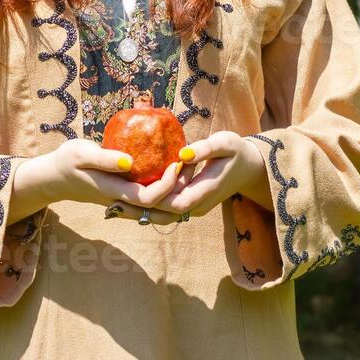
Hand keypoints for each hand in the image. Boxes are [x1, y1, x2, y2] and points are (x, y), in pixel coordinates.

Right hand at [9, 138, 177, 220]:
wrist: (55, 178)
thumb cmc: (67, 162)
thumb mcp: (81, 153)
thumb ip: (104, 158)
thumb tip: (129, 162)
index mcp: (113, 191)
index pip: (148, 198)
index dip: (167, 185)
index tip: (176, 163)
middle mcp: (122, 202)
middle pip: (159, 210)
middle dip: (180, 194)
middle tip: (191, 168)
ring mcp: (125, 203)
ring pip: (158, 211)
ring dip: (177, 197)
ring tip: (190, 174)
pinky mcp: (126, 198)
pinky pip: (152, 202)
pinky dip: (168, 194)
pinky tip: (176, 177)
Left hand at [101, 131, 266, 222]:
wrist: (249, 167)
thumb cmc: (236, 151)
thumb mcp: (225, 143)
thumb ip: (205, 149)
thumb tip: (182, 155)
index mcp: (204, 193)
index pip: (173, 204)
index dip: (152, 199)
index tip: (130, 191)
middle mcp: (196, 206)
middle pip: (161, 215)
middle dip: (137, 211)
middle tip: (109, 205)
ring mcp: (192, 208)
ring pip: (161, 216)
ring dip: (138, 213)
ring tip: (111, 206)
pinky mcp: (187, 204)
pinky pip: (164, 210)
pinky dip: (146, 208)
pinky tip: (126, 201)